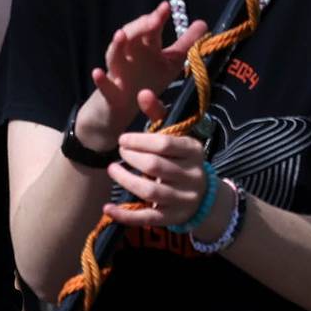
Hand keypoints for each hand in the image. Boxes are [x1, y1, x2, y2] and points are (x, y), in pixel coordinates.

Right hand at [74, 2, 206, 144]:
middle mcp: (129, 55)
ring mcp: (118, 72)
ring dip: (117, 45)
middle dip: (142, 27)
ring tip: (120, 34)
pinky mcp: (110, 93)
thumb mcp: (169, 62)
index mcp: (144, 47)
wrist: (121, 106)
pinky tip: (97, 72)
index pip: (150, 28)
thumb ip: (185, 44)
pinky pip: (104, 86)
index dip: (157, 17)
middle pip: (133, 36)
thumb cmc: (147, 78)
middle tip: (154, 20)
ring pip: (115, 56)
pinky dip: (101, 80)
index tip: (166, 7)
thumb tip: (203, 23)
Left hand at [102, 106, 213, 229]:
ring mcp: (183, 200)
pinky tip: (107, 208)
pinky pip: (147, 218)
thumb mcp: (174, 135)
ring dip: (126, 180)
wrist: (204, 197)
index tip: (122, 139)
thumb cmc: (180, 158)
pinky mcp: (172, 219)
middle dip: (131, 158)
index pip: (165, 144)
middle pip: (155, 167)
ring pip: (150, 192)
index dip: (139, 140)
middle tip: (119, 151)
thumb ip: (157, 114)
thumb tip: (142, 92)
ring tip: (112, 169)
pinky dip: (125, 215)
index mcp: (194, 151)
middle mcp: (192, 177)